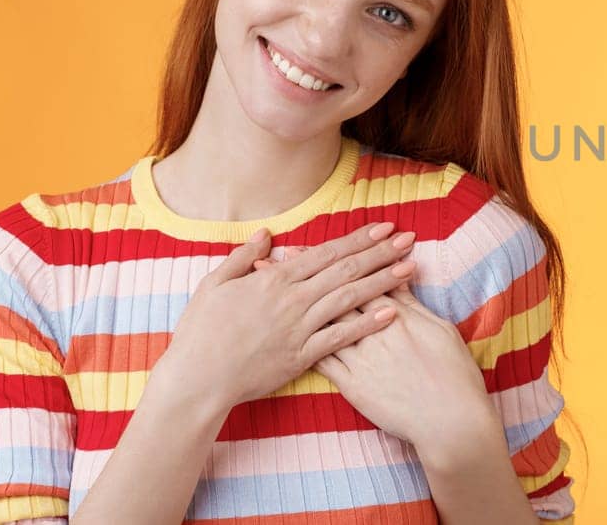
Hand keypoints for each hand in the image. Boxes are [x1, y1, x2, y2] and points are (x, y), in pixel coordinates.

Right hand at [163, 222, 419, 406]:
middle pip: (345, 270)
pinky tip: (391, 313)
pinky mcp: (302, 356)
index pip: (326, 253)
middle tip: (410, 239)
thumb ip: (243, 257)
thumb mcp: (214, 285)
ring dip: (382, 282)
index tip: (384, 228)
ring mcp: (299, 328)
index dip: (358, 239)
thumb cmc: (200, 332)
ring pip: (349, 298)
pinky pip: (341, 337)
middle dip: (380, 253)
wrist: (196, 379)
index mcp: (274, 280)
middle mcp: (292, 300)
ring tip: (410, 269)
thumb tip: (266, 234)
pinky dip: (367, 324)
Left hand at [264, 249, 498, 448]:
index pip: (363, 279)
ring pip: (322, 324)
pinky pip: (322, 361)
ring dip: (295, 305)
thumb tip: (401, 274)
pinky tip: (282, 334)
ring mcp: (361, 358)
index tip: (313, 244)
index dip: (337, 260)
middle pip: (336, 295)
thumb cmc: (452, 373)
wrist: (449, 418)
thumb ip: (414, 303)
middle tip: (281, 255)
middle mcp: (374, 332)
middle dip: (307, 274)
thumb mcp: (438, 329)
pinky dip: (301, 343)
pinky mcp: (353, 385)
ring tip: (273, 289)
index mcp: (397, 315)